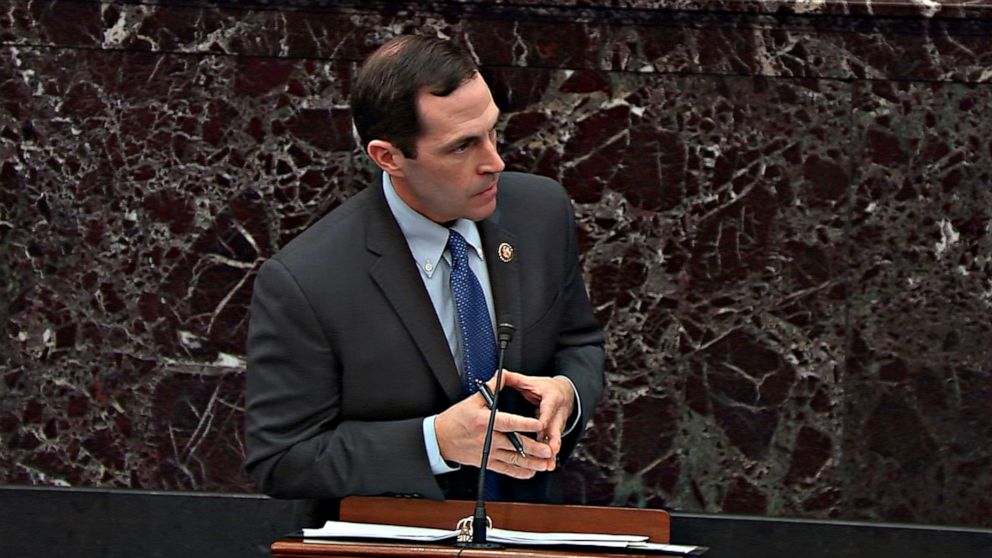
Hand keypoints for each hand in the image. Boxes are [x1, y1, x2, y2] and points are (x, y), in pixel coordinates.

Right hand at [434, 387, 554, 478]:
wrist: (441, 439)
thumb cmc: (455, 420)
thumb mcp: (472, 400)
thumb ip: (491, 388)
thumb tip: (503, 375)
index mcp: (484, 422)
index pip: (508, 422)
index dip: (525, 423)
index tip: (539, 423)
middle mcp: (487, 439)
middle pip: (515, 444)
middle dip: (534, 448)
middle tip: (548, 449)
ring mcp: (488, 453)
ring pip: (513, 460)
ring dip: (530, 463)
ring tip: (544, 463)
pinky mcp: (487, 463)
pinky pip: (506, 470)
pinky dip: (519, 472)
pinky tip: (531, 472)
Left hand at [497, 370, 575, 469]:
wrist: (565, 393)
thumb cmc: (546, 388)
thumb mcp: (531, 381)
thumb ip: (515, 379)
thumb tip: (500, 373)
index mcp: (552, 398)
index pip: (548, 409)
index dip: (543, 418)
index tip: (540, 425)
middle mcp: (558, 412)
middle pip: (555, 428)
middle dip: (552, 441)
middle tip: (549, 451)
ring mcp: (559, 424)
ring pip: (555, 439)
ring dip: (552, 452)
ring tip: (548, 464)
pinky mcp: (557, 432)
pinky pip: (554, 444)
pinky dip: (551, 454)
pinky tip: (547, 465)